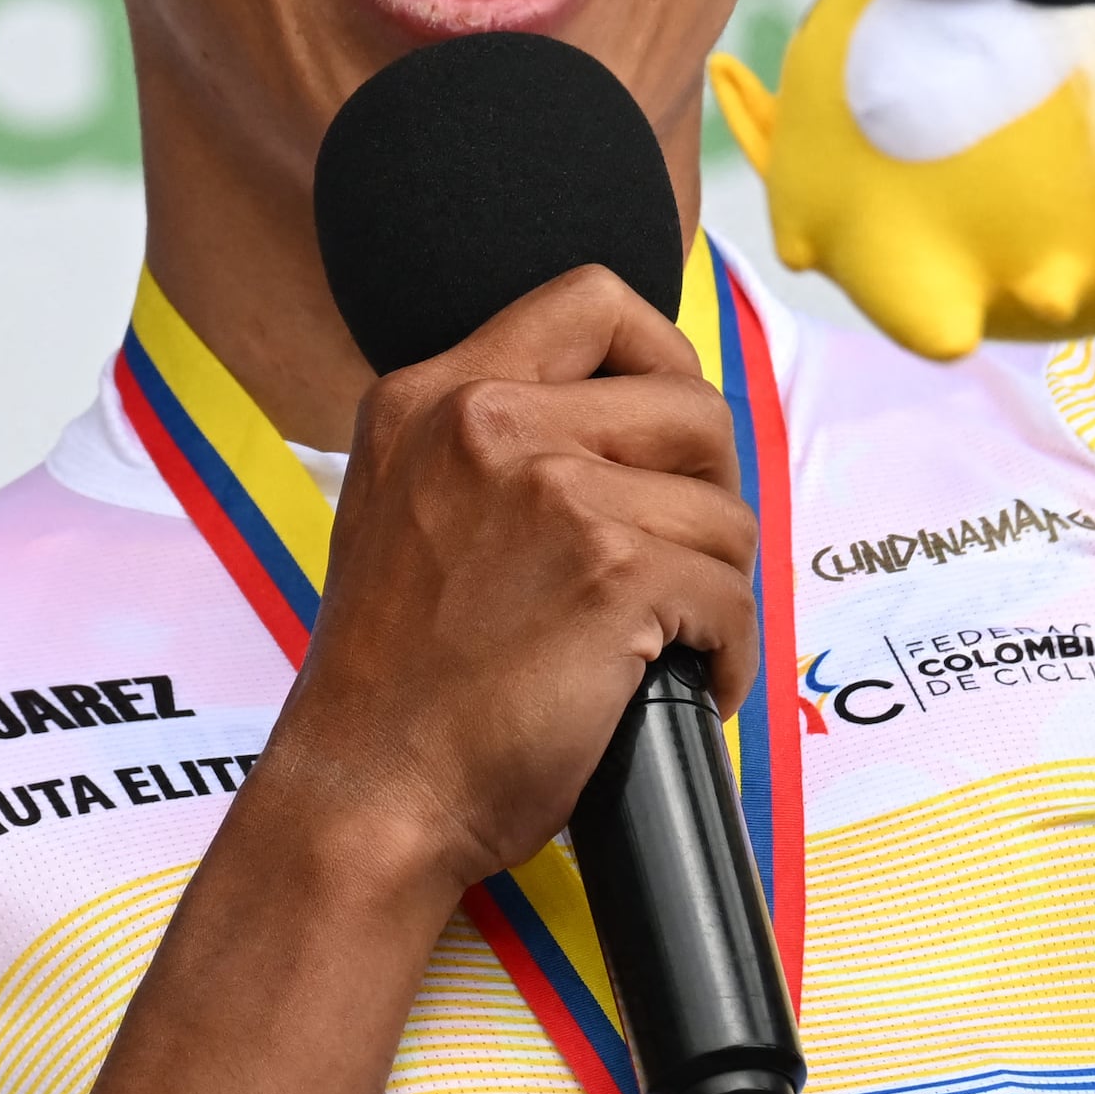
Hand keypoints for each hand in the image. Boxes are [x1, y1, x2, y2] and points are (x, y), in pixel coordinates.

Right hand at [277, 267, 757, 900]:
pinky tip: (688, 685)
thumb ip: (488, 450)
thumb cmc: (391, 687)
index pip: (594, 298)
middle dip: (711, 493)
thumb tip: (626, 426)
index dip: (665, 357)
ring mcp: (551, 493)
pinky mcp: (610, 571)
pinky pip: (730, 596)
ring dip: (718, 587)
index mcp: (431, 396)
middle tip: (683, 562)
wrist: (363, 795)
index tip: (668, 438)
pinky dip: (728, 655)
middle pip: (691, 405)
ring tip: (674, 639)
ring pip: (723, 512)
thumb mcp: (401, 509)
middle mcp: (486, 424)